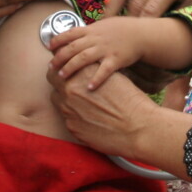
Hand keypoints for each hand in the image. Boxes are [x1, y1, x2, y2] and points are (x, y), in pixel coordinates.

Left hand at [48, 64, 191, 176]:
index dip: (62, 66)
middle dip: (59, 80)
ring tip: (80, 103)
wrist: (138, 128)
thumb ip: (94, 72)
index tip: (65, 68)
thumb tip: (86, 70)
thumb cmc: (131, 101)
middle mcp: (71, 89)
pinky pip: (66, 118)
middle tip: (68, 84)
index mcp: (83, 73)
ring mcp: (68, 110)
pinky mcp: (71, 127)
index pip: (61, 63)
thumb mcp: (113, 77)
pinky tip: (87, 117)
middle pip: (53, 79)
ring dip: (65, 98)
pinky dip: (73, 115)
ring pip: (57, 99)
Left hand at [49, 16, 178, 87]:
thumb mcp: (103, 26)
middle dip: (60, 57)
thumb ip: (88, 32)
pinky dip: (96, 79)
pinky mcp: (116, 59)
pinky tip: (89, 87)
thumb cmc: (122, 30)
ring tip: (62, 76)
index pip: (70, 33)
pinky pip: (104, 70)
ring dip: (71, 67)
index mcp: (92, 30)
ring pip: (84, 58)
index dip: (58, 40)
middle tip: (51, 67)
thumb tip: (72, 35)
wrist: (141, 34)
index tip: (49, 48)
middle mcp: (96, 39)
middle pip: (73, 47)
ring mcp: (106, 49)